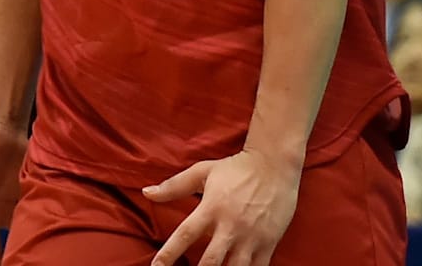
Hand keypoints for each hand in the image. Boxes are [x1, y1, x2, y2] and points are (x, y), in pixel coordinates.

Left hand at [144, 149, 301, 265]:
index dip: (168, 254)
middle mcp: (230, 225)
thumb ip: (174, 186)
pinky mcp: (269, 242)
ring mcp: (251, 236)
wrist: (275, 164)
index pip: (184, 235)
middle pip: (210, 261)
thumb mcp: (203, 171)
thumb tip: (146, 192)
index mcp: (211, 208)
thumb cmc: (236, 168)